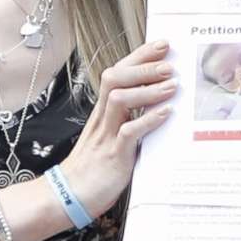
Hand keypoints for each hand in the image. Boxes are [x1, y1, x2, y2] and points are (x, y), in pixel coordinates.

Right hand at [58, 42, 175, 216]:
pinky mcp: (113, 156)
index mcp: (103, 112)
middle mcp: (103, 118)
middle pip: (116, 78)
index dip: (138, 57)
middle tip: (169, 62)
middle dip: (143, 66)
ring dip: (147, 90)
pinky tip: (166, 113)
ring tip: (172, 85)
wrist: (67, 196)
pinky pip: (128, 133)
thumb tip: (157, 107)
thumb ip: (128, 121)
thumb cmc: (93, 168)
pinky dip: (147, 120)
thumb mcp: (111, 138)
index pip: (118, 73)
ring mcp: (106, 135)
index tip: (161, 45)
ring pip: (120, 100)